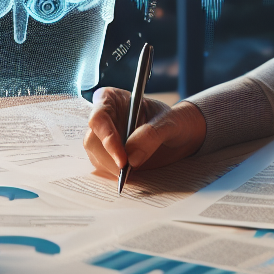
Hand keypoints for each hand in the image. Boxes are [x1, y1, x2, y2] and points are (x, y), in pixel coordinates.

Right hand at [84, 87, 206, 177]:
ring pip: (96, 156)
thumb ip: (152, 134)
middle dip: (109, 159)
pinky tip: (130, 174)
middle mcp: (104, 118)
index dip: (107, 138)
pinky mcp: (107, 155)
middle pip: (92, 141)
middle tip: (129, 172)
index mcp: (112, 99)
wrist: (181, 134)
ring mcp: (103, 137)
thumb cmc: (174, 120)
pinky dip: (115, 174)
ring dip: (112, 169)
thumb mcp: (169, 122)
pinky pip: (103, 167)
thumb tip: (131, 156)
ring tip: (135, 171)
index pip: (99, 118)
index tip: (123, 159)